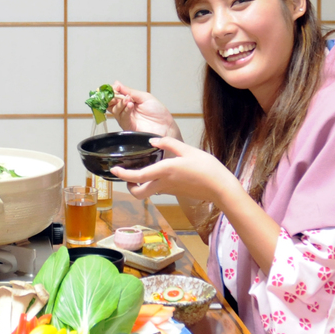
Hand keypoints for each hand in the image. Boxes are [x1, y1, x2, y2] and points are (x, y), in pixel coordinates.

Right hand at [108, 82, 180, 139]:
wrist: (166, 126)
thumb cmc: (158, 112)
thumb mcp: (144, 97)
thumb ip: (130, 91)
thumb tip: (117, 83)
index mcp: (129, 102)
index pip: (115, 96)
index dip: (112, 91)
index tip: (112, 87)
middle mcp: (125, 111)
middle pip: (111, 104)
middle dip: (112, 97)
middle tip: (116, 92)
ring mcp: (126, 119)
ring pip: (116, 110)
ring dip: (120, 103)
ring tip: (128, 99)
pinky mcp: (128, 126)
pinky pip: (122, 118)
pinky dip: (125, 110)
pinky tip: (130, 105)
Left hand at [110, 136, 238, 205]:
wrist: (221, 188)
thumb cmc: (206, 167)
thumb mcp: (188, 150)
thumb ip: (168, 143)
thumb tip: (152, 140)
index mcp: (164, 171)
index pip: (138, 176)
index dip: (123, 174)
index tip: (114, 169)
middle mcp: (163, 183)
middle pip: (138, 193)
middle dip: (129, 186)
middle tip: (127, 174)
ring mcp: (168, 190)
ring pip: (147, 192)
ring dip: (140, 185)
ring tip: (140, 171)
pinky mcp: (174, 192)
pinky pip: (157, 190)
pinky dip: (151, 183)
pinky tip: (156, 172)